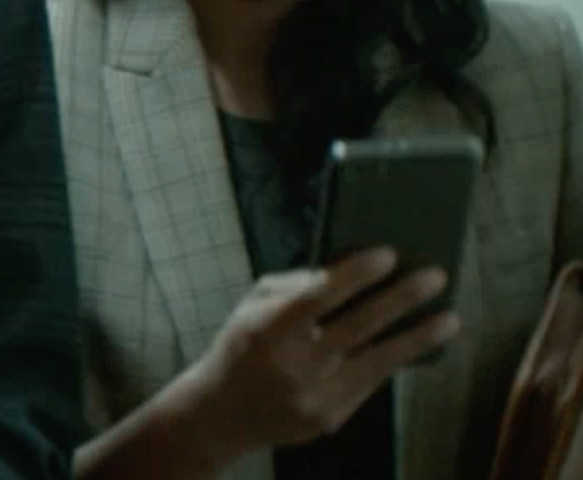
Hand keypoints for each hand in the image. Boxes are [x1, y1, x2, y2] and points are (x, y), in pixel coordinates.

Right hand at [178, 247, 458, 462]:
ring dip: (418, 337)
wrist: (222, 412)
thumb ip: (293, 288)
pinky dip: (395, 360)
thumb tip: (346, 272)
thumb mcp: (251, 309)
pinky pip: (370, 383)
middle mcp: (293, 364)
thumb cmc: (242, 347)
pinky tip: (417, 343)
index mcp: (267, 330)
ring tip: (450, 318)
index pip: (316, 297)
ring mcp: (315, 395)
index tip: (388, 254)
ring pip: (377, 360)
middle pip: (357, 326)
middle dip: (400, 299)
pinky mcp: (331, 418)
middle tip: (434, 276)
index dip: (354, 275)